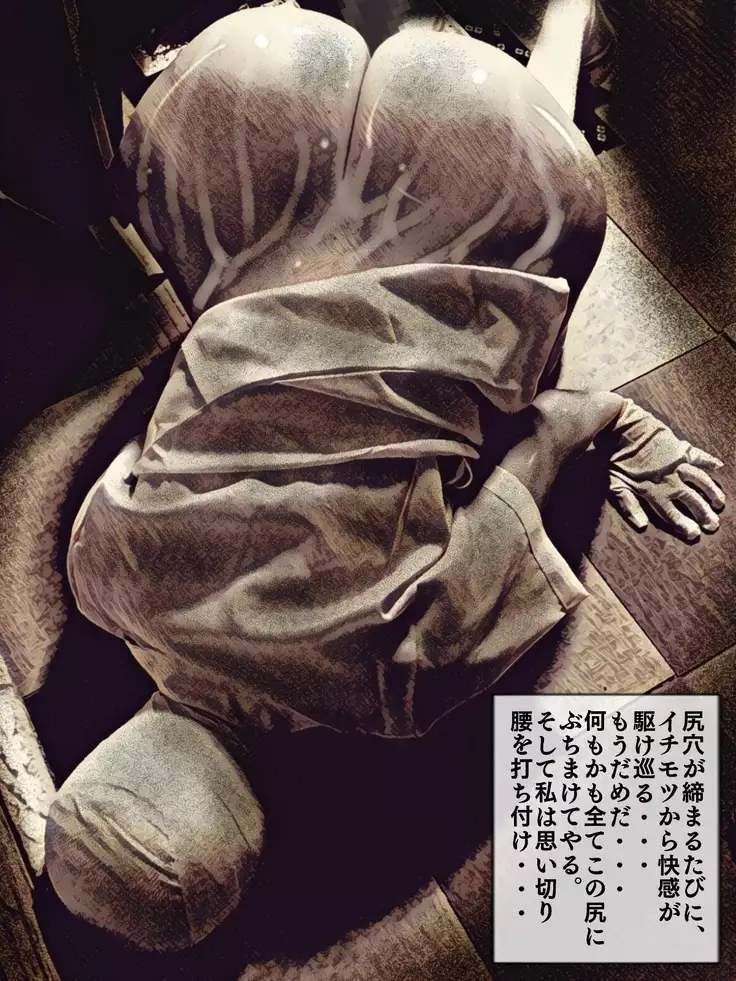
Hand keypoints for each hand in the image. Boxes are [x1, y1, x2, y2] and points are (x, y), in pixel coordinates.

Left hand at [606, 399, 725, 539]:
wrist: (622, 427)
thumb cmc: (616, 458)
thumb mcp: (616, 484)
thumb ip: (629, 505)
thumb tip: (642, 525)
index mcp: (653, 490)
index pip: (671, 513)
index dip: (683, 525)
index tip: (695, 534)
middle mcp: (669, 479)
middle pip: (690, 499)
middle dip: (703, 513)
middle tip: (713, 524)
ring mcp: (677, 463)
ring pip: (700, 480)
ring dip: (711, 491)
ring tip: (720, 502)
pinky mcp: (680, 448)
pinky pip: (699, 455)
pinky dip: (709, 460)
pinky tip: (720, 466)